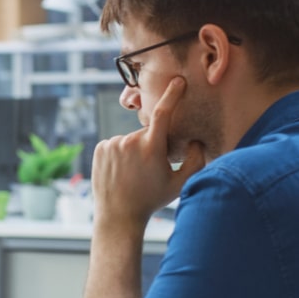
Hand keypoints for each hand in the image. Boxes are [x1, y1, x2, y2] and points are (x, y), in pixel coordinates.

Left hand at [91, 77, 204, 228]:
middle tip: (149, 169)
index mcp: (152, 148)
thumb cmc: (151, 200)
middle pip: (149, 133)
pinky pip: (117, 143)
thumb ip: (196, 160)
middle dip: (153, 144)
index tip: (178, 81)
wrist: (118, 216)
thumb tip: (197, 140)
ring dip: (135, 150)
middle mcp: (130, 142)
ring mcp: (112, 144)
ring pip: (132, 139)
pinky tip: (120, 171)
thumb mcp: (180, 184)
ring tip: (133, 173)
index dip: (172, 95)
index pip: (164, 113)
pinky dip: (120, 153)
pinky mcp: (100, 147)